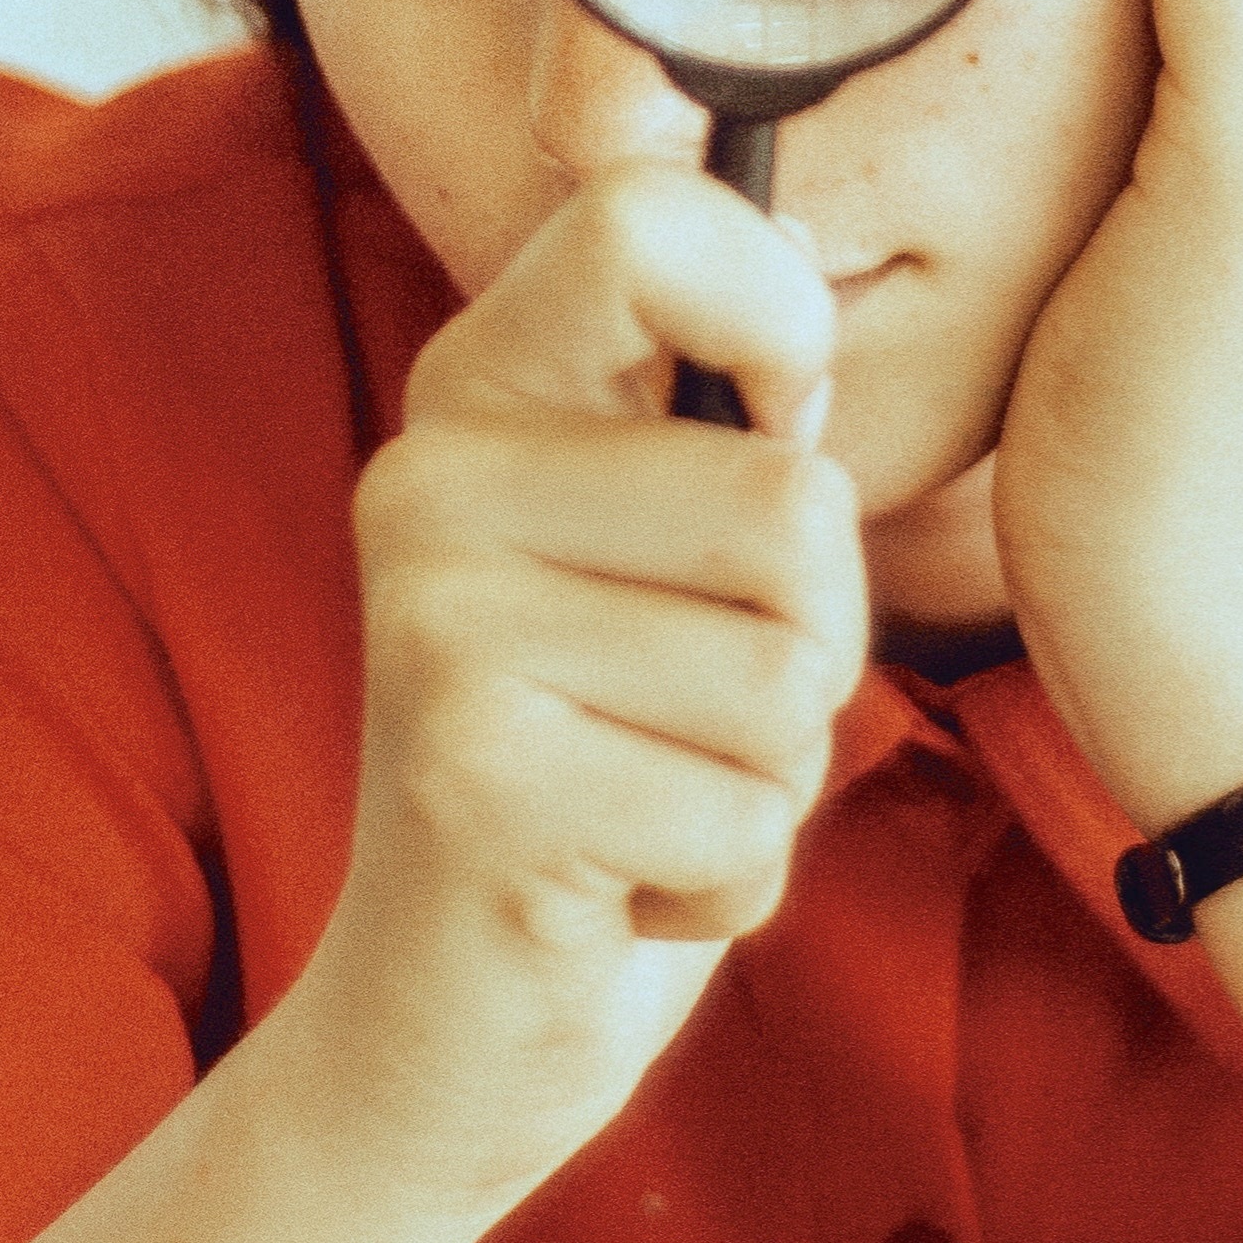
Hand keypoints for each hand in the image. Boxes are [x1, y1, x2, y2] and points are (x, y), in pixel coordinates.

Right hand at [292, 157, 869, 1217]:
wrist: (436, 1021)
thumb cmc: (605, 767)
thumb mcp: (654, 555)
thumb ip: (716, 405)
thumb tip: (805, 234)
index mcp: (477, 392)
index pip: (650, 221)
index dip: (777, 320)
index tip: (775, 430)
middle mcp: (430, 484)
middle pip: (793, 500)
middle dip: (812, 643)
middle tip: (690, 709)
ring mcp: (436, 630)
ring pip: (793, 668)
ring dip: (771, 773)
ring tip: (650, 792)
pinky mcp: (472, 781)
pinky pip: (752, 812)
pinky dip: (729, 878)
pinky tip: (621, 882)